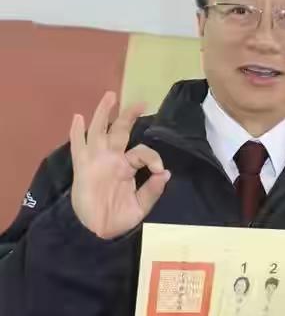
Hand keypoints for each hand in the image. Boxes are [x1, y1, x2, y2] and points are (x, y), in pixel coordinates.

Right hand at [69, 91, 169, 239]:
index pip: (143, 152)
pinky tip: (77, 118)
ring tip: (111, 96)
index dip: (153, 157)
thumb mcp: (141, 207)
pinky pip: (78, 146)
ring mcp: (97, 160)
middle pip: (121, 131)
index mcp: (128, 167)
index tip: (159, 170)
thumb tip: (165, 173)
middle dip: (129, 116)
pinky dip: (77, 132)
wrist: (96, 231)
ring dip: (104, 113)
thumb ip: (152, 191)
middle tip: (140, 102)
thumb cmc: (118, 218)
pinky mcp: (83, 166)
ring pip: (100, 131)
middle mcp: (113, 159)